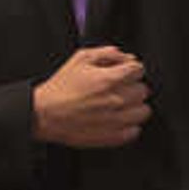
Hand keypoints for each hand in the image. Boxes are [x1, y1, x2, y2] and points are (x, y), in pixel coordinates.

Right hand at [32, 45, 150, 147]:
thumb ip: (106, 53)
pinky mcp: (112, 137)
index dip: (132, 69)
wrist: (45, 114)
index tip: (126, 72)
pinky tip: (117, 119)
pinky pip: (135, 131)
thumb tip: (125, 57)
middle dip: (133, 86)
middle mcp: (116, 100)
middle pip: (143, 90)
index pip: (139, 70)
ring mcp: (116, 120)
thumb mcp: (80, 59)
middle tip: (120, 88)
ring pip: (143, 111)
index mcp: (109, 80)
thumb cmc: (60, 88)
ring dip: (135, 106)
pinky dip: (130, 125)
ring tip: (122, 104)